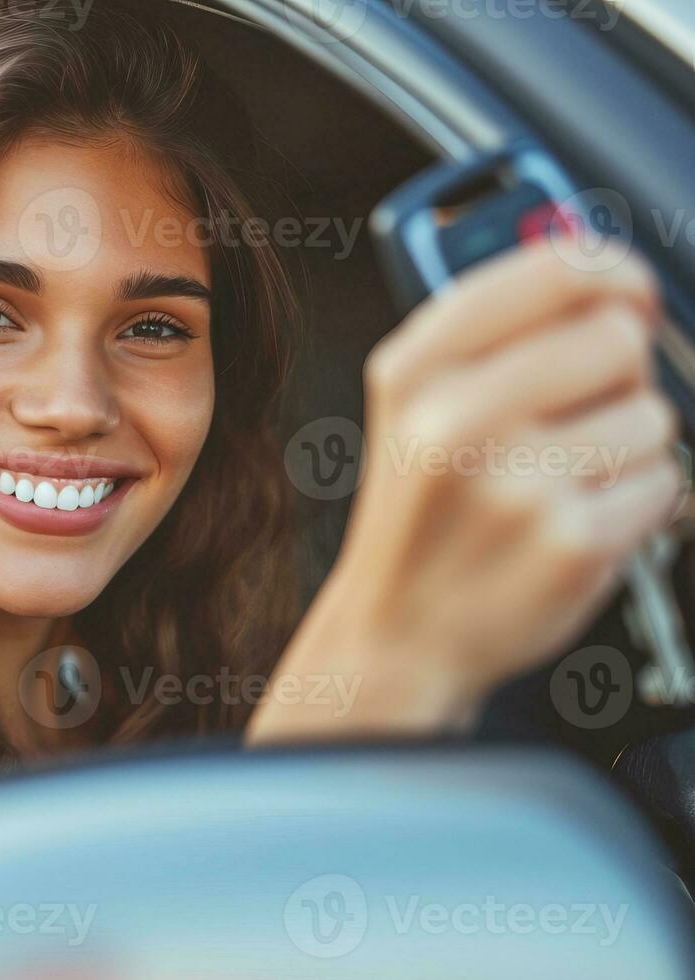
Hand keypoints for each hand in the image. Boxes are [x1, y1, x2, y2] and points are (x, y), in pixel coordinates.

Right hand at [248, 239, 682, 741]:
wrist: (397, 631)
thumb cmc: (421, 513)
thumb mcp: (412, 404)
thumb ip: (492, 328)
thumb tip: (610, 277)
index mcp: (414, 369)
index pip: (553, 268)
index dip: (612, 271)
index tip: (626, 292)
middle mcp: (454, 419)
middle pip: (617, 337)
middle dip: (615, 375)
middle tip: (570, 417)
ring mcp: (514, 485)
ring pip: (651, 416)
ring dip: (626, 447)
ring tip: (558, 481)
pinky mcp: (570, 543)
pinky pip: (664, 484)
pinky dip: (636, 503)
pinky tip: (573, 521)